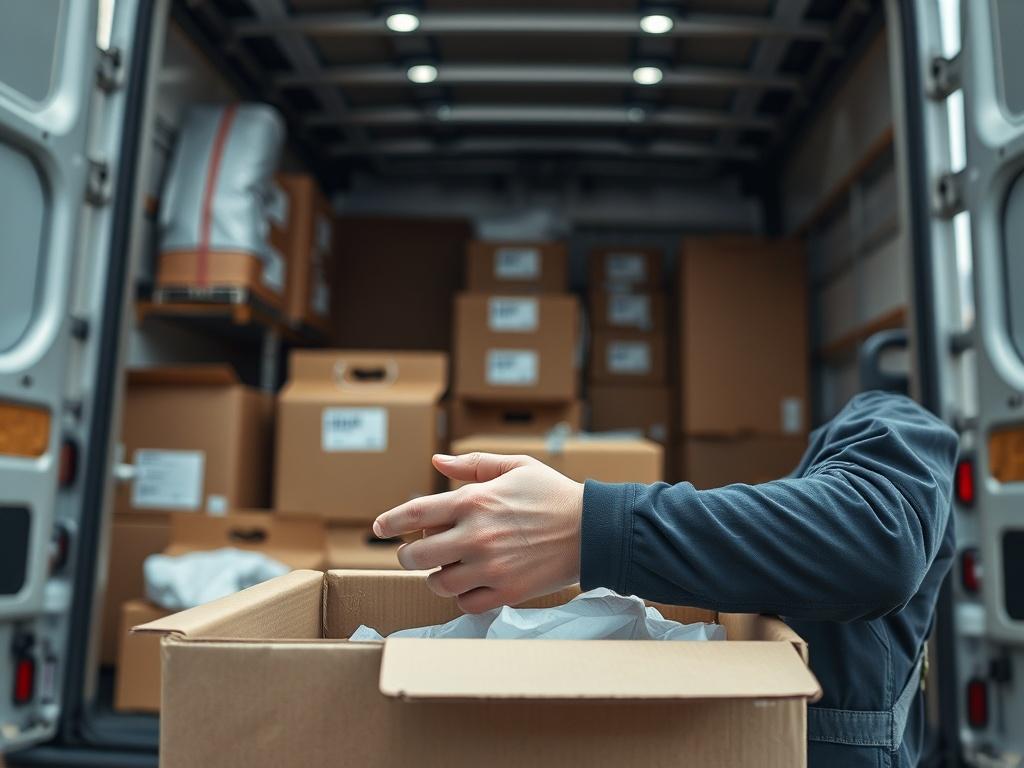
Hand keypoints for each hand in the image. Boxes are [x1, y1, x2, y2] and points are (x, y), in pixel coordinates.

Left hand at [373, 453, 584, 612]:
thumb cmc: (554, 495)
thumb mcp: (516, 467)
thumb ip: (473, 466)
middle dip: (408, 555)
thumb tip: (438, 461)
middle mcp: (475, 536)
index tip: (378, 528)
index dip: (388, 522)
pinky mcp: (506, 592)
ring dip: (436, 577)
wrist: (594, 530)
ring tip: (449, 568)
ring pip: (437, 583)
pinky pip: (465, 603)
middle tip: (416, 554)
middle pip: (415, 556)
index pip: (413, 514)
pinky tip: (472, 583)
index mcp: (473, 501)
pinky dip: (462, 596)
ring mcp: (489, 567)